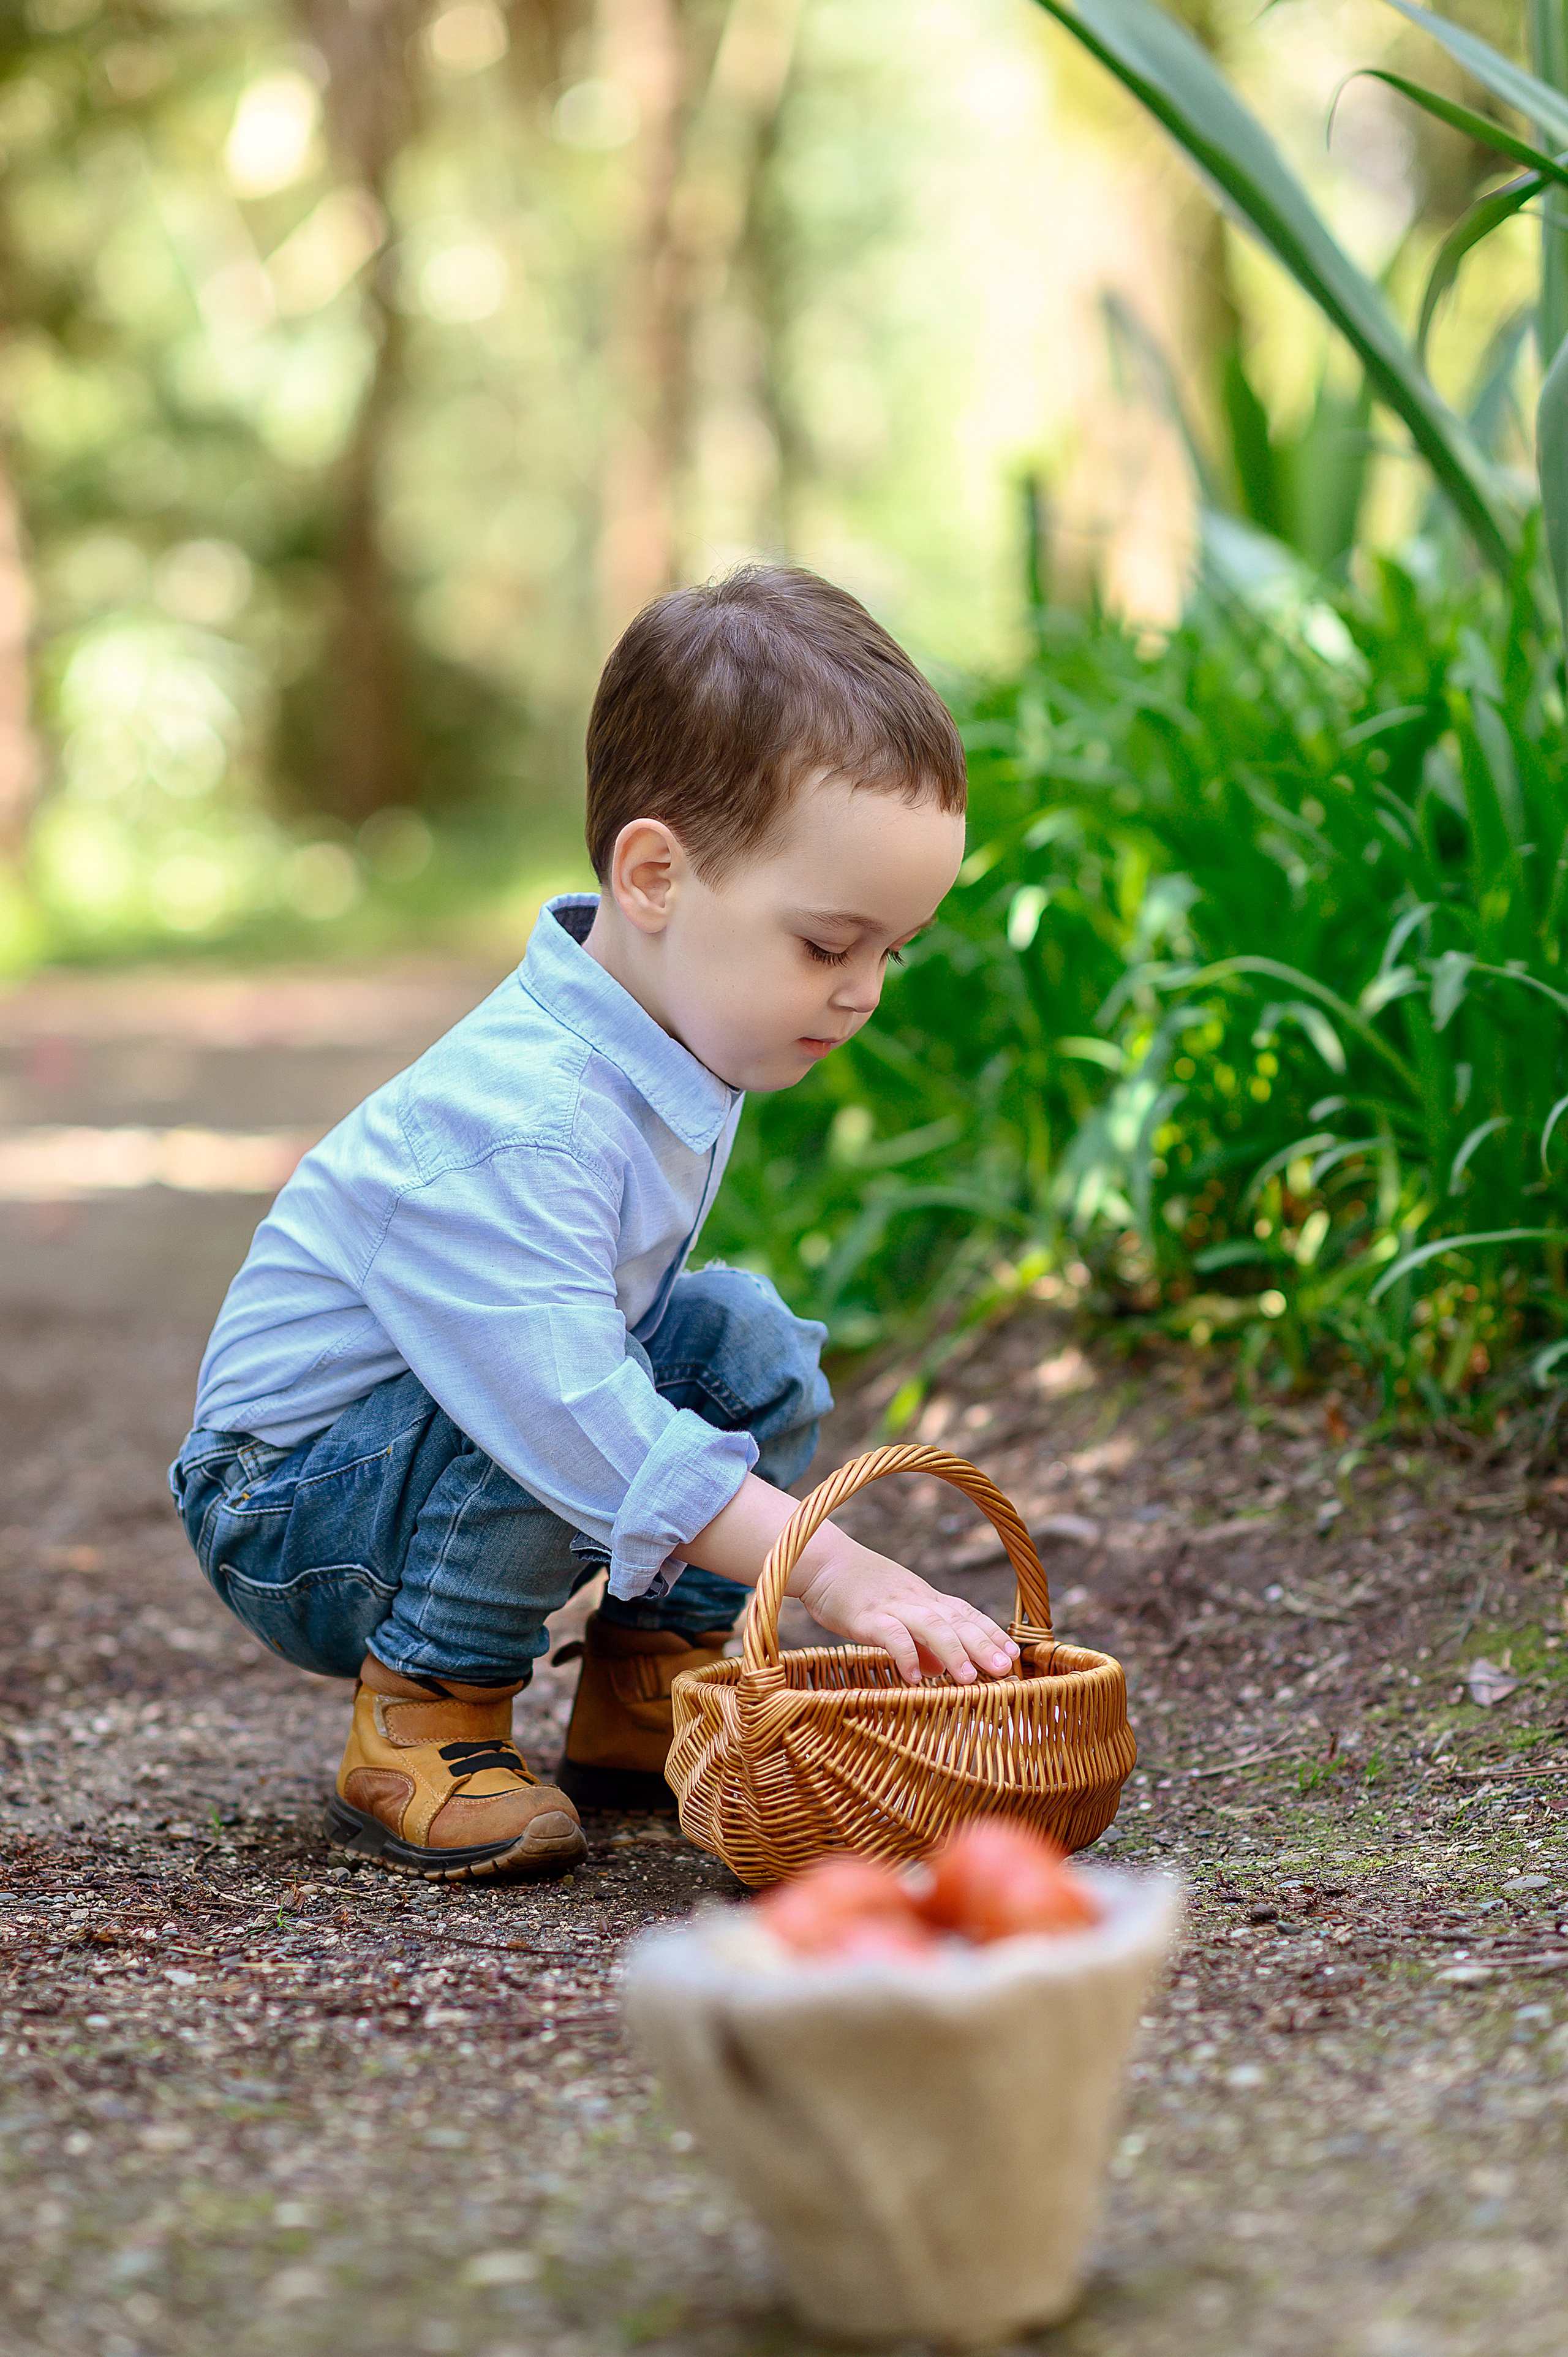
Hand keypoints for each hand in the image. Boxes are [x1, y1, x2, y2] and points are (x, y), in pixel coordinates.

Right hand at [683, 1472, 1019, 1684]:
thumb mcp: (895, 1613)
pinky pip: (890, 1635)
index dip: (991, 1633)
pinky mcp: (866, 1616)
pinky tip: (914, 1679)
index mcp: (925, 1598)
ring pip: (931, 1625)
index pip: (966, 1614)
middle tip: (1005, 1670)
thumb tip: (938, 1671)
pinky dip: (904, 1655)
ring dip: (953, 1651)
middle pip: (957, 1620)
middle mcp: (916, 1599)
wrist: (821, 1560)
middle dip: (983, 1645)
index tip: (1015, 1656)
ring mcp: (892, 1605)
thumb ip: (919, 1642)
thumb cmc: (858, 1590)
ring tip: (968, 1680)